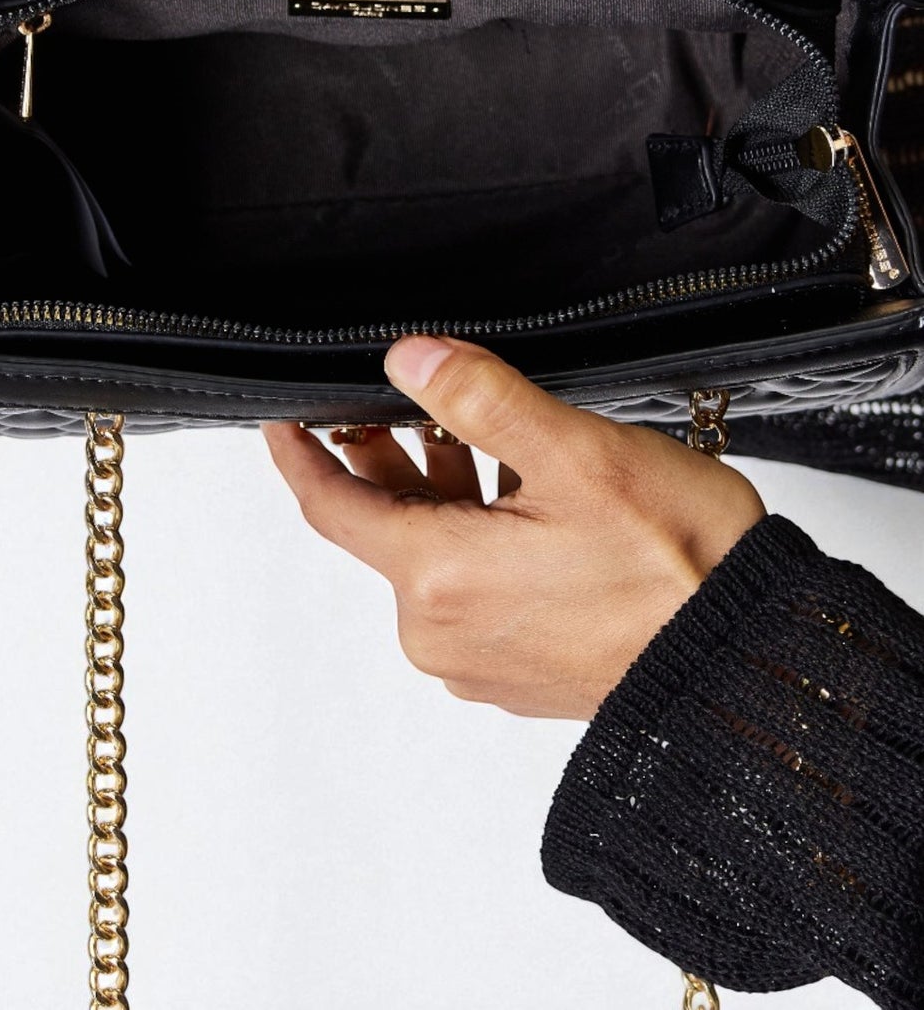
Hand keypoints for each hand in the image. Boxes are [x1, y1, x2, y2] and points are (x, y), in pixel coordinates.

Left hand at [263, 337, 766, 719]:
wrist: (749, 667)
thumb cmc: (679, 569)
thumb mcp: (573, 453)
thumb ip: (480, 399)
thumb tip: (411, 358)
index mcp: (438, 580)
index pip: (331, 508)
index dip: (299, 455)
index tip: (280, 421)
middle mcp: (444, 635)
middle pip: (385, 528)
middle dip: (389, 458)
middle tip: (408, 399)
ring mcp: (482, 662)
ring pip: (434, 557)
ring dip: (446, 494)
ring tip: (487, 436)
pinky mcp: (522, 673)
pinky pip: (474, 593)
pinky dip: (482, 539)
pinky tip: (527, 498)